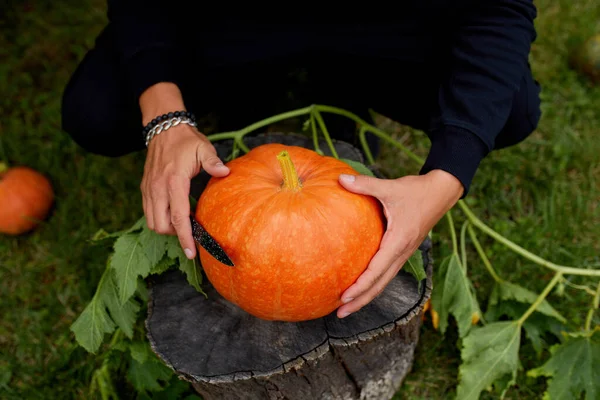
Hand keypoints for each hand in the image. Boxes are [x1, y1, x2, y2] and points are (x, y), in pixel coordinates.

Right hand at [139, 83, 229, 258]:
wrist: (163, 128)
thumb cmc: (186, 140)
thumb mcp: (203, 148)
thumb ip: (213, 163)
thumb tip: (225, 173)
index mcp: (174, 182)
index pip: (178, 218)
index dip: (185, 237)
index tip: (192, 252)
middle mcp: (157, 189)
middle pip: (161, 226)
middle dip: (175, 234)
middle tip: (192, 231)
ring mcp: (149, 189)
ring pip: (152, 222)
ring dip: (167, 227)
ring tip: (184, 221)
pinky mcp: (145, 189)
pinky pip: (148, 212)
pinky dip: (160, 218)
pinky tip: (175, 212)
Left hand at [336, 169, 463, 317]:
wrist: (442, 192)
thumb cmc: (416, 190)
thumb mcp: (390, 187)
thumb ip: (364, 185)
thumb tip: (339, 178)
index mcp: (399, 241)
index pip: (377, 270)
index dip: (360, 286)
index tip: (344, 297)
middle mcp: (403, 252)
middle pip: (380, 285)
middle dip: (360, 301)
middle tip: (340, 314)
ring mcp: (405, 254)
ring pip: (384, 282)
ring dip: (367, 296)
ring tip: (347, 307)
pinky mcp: (404, 251)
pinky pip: (387, 273)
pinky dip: (374, 284)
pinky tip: (361, 286)